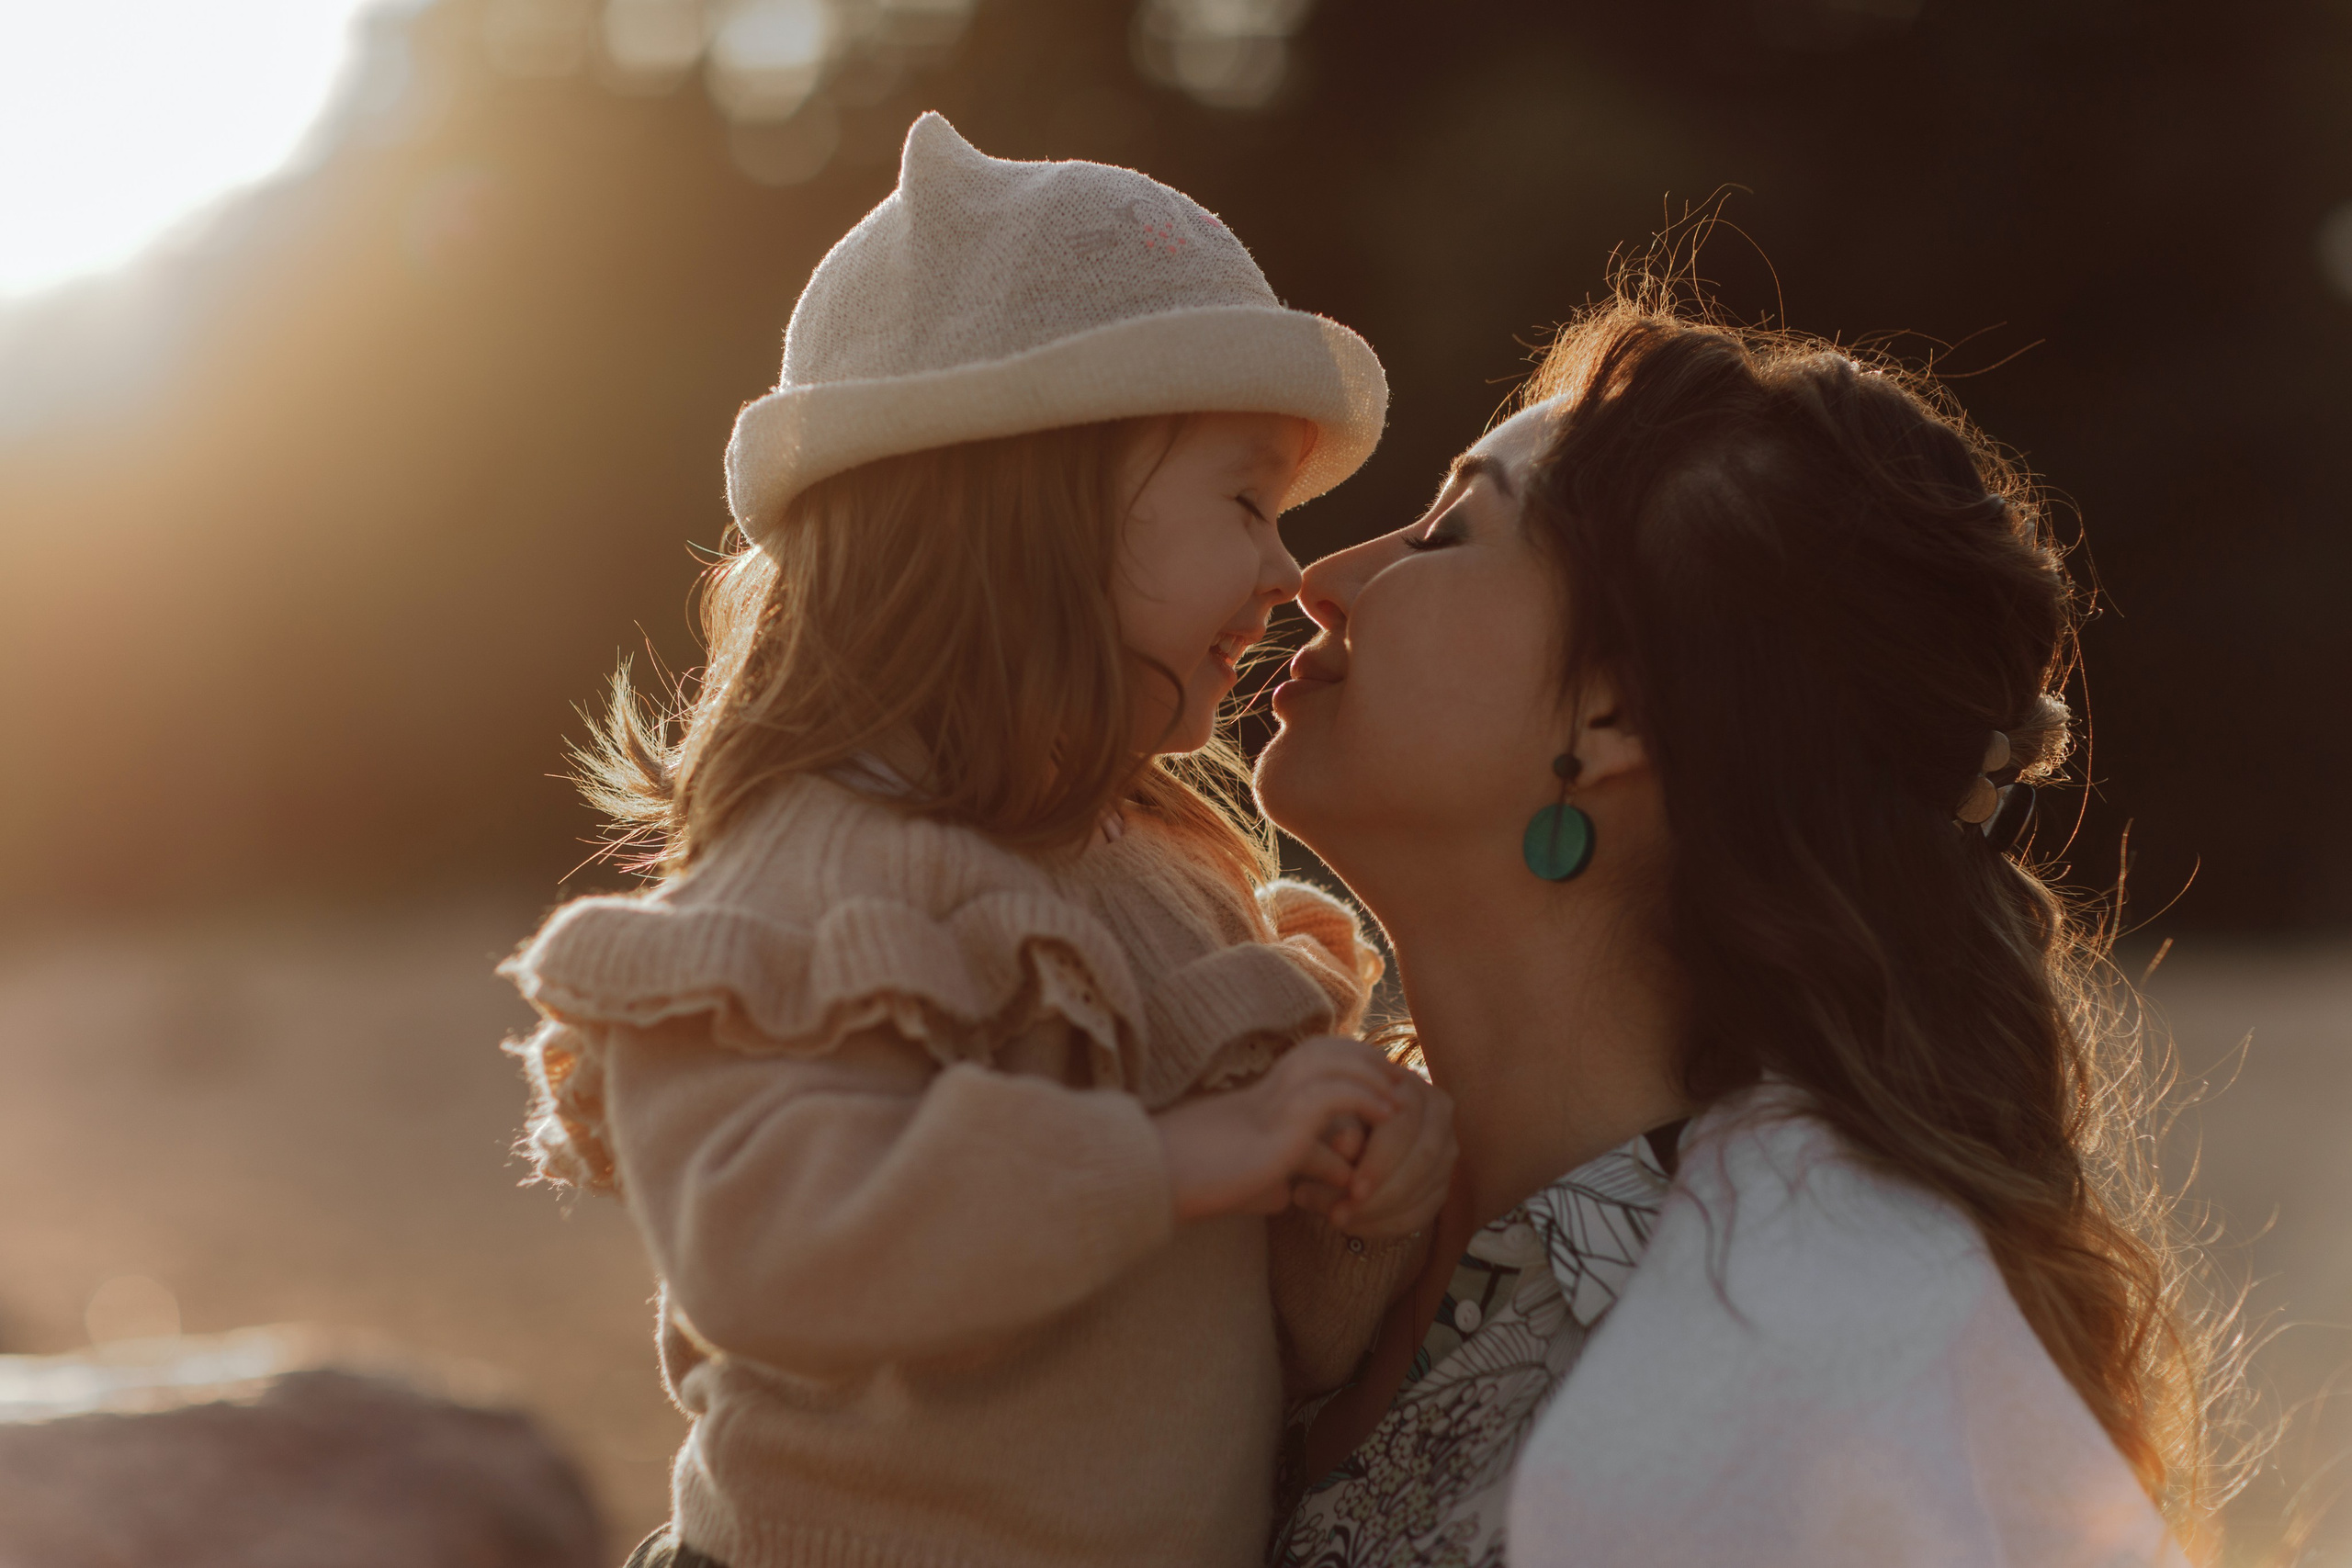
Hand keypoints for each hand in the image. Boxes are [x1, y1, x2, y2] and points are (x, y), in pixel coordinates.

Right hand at [1153, 1037, 1403, 1223]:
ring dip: (1373, 1077)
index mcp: (1262, 1092)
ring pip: (1335, 1064)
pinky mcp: (1278, 1119)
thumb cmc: (1196, 1182)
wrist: (1159, 1176)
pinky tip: (1384, 1115)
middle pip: (1329, 1050)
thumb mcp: (1242, 1180)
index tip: (1382, 1083)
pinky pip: (1332, 1095)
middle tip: (1401, 1081)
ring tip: (1400, 1098)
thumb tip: (1284, 1198)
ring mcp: (1274, 1098)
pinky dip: (1363, 1099)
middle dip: (1369, 1062)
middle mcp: (1269, 1086)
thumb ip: (1269, 1181)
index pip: (1315, 1057)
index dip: (1351, 1063)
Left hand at [1294, 1069, 1455, 1238]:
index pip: (1406, 1125)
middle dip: (1382, 1194)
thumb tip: (1345, 1145)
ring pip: (1426, 1190)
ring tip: (1336, 1220)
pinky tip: (1353, 1226)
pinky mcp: (1441, 1181)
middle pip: (1423, 1159)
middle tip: (1340, 1215)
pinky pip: (1422, 1212)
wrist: (1339, 1130)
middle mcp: (1438, 1115)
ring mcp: (1445, 1150)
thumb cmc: (1331, 1116)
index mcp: (1410, 1087)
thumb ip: (1337, 1127)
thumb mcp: (1329, 1117)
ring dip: (1379, 1214)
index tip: (1353, 1190)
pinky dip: (1386, 1225)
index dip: (1382, 1161)